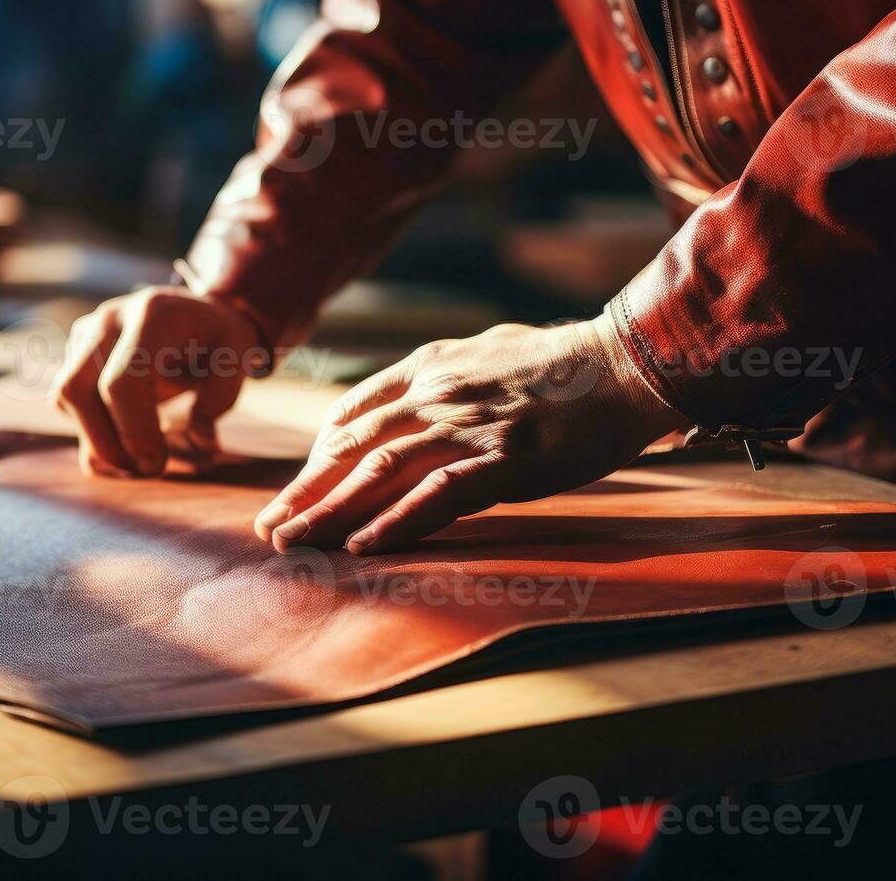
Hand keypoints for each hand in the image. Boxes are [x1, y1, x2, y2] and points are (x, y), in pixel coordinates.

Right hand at [52, 287, 262, 476]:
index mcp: (154, 315)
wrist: (195, 314)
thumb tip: (201, 440)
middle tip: (146, 470)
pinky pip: (66, 402)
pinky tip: (124, 447)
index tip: (155, 464)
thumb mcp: (238, 359)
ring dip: (97, 442)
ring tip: (139, 462)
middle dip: (106, 444)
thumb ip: (219, 399)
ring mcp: (85, 333)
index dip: (132, 430)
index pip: (122, 381)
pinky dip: (90, 433)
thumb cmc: (217, 340)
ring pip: (66, 398)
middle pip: (78, 390)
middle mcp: (110, 320)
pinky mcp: (75, 353)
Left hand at [253, 317, 682, 553]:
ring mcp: (469, 427)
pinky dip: (396, 522)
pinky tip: (363, 546)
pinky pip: (438, 495)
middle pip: (353, 448)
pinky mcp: (504, 461)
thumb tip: (412, 396)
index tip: (297, 489)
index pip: (354, 415)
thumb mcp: (488, 349)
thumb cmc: (564, 362)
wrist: (626, 363)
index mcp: (431, 366)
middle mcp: (438, 394)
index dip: (318, 458)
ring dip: (330, 513)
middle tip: (268, 527)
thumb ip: (443, 373)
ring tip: (292, 543)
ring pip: (381, 474)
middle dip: (306, 491)